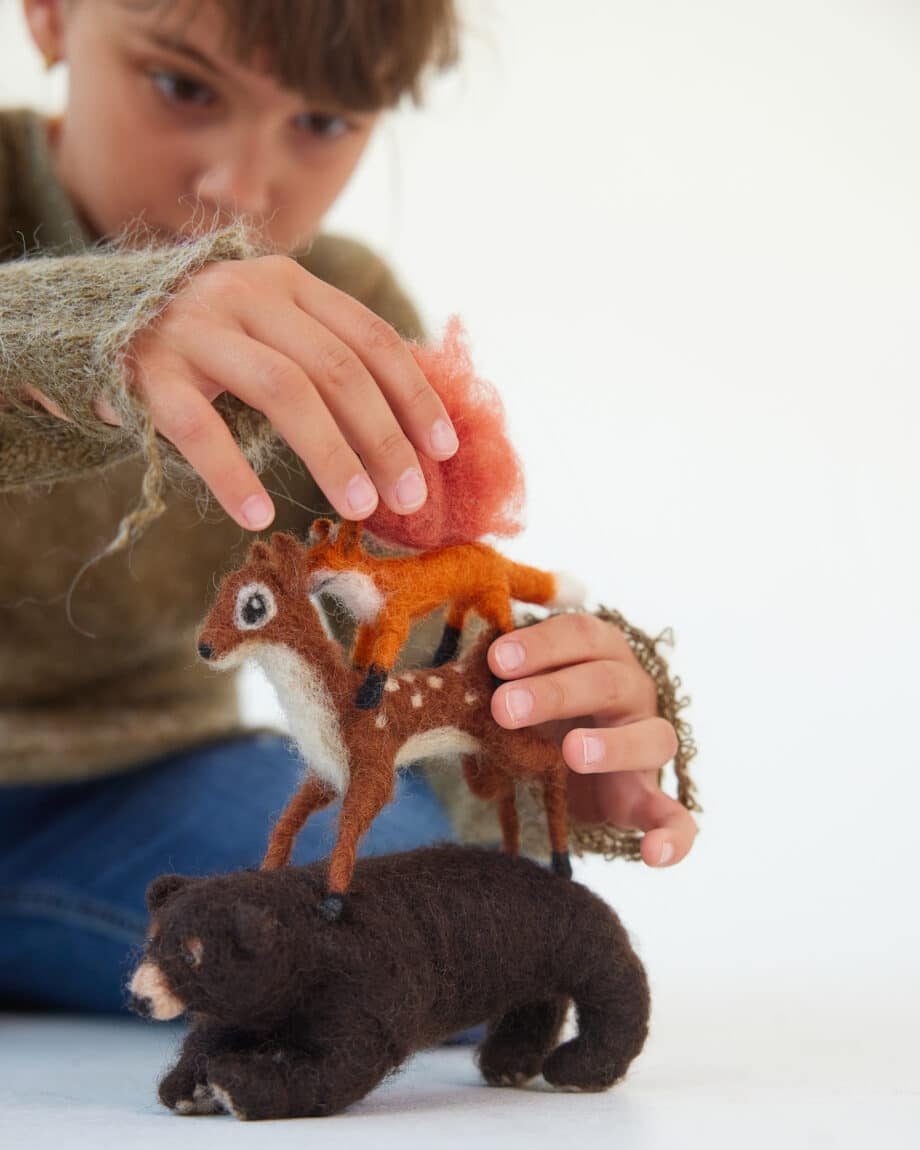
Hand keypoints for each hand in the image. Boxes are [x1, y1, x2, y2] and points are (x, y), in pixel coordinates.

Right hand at [18, 256, 458, 530]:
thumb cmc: (210, 344)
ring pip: (282, 390)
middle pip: (335, 367)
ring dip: (330, 454)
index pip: (370, 337)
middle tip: (411, 496)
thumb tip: (411, 425)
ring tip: (360, 508)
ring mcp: (196, 327)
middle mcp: (248, 293)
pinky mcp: (149, 369)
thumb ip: (328, 357)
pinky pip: (197, 426)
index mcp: (290, 283)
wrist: (97, 319)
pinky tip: (259, 514)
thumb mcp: (273, 331)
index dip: (414, 394)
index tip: (445, 448)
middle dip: (383, 436)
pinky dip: (232, 474)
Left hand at [488, 613, 696, 867]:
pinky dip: (673, 836)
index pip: (580, 633)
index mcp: (600, 652)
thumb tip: (458, 677)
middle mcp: (633, 690)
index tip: (495, 660)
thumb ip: (499, 678)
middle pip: (607, 681)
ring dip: (612, 745)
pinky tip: (654, 855)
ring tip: (571, 752)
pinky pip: (677, 818)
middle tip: (504, 708)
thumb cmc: (538, 709)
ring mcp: (648, 742)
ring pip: (652, 737)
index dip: (540, 645)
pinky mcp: (650, 797)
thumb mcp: (518, 687)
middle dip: (554, 692)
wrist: (569, 764)